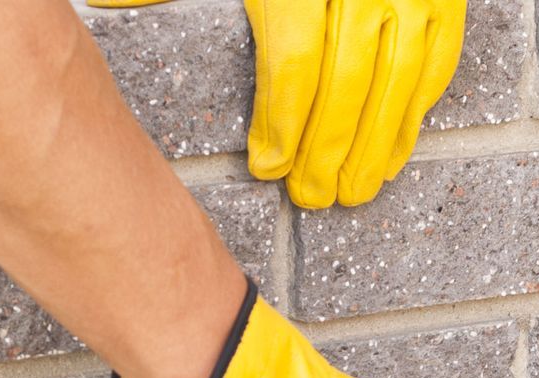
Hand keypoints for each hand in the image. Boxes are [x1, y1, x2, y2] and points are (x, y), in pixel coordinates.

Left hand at [89, 0, 466, 208]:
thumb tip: (102, 3)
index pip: (295, 61)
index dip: (283, 122)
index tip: (268, 166)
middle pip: (346, 83)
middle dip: (328, 150)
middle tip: (313, 196)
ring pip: (398, 83)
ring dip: (376, 146)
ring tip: (354, 191)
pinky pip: (436, 63)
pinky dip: (414, 112)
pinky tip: (392, 152)